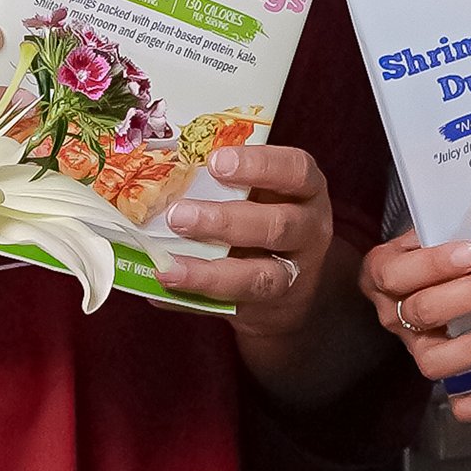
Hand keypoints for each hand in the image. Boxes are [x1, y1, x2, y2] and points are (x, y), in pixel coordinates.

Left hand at [154, 136, 336, 338]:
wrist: (291, 284)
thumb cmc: (264, 217)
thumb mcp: (262, 192)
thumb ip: (226, 182)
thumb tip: (161, 172)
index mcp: (306, 190)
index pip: (295, 171)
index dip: (258, 165)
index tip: (216, 162)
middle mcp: (308, 230)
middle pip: (277, 226)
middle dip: (225, 221)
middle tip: (177, 215)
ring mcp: (292, 274)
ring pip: (260, 277)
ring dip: (210, 272)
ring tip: (169, 266)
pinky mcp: (268, 308)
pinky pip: (231, 306)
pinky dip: (193, 297)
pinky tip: (164, 286)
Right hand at [359, 227, 470, 425]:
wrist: (415, 282)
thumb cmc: (430, 251)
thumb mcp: (429, 230)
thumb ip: (453, 227)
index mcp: (383, 273)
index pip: (400, 272)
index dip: (436, 264)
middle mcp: (393, 315)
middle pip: (424, 311)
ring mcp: (415, 349)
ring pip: (436, 361)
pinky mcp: (440, 378)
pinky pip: (458, 402)